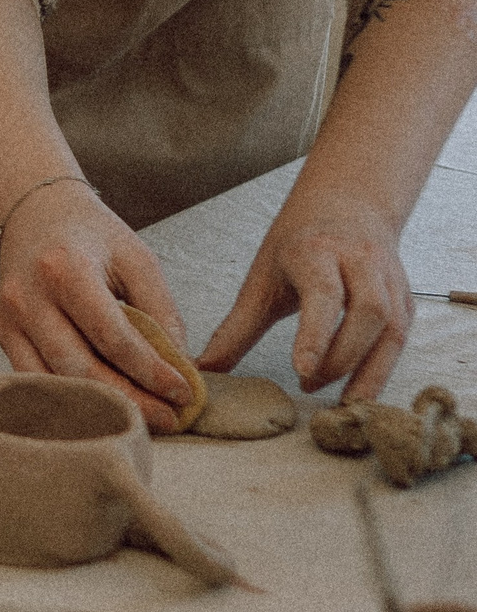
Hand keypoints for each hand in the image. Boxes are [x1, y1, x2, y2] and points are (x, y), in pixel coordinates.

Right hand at [0, 179, 194, 431]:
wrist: (36, 214)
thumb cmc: (92, 235)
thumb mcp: (137, 260)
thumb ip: (161, 312)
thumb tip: (180, 369)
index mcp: (64, 270)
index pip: (113, 337)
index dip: (151, 372)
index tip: (183, 393)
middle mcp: (28, 297)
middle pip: (80, 368)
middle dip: (131, 400)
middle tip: (169, 419)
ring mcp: (9, 319)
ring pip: (55, 381)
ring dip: (103, 406)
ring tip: (143, 418)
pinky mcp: (2, 334)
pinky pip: (35, 379)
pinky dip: (71, 397)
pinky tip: (102, 406)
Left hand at [200, 180, 412, 399]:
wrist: (347, 209)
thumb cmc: (298, 248)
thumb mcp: (261, 280)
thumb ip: (235, 328)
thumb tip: (204, 369)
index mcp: (317, 251)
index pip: (324, 294)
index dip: (316, 334)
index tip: (302, 370)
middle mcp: (361, 262)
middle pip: (368, 312)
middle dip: (341, 357)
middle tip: (308, 386)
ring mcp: (390, 281)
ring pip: (392, 328)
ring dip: (369, 372)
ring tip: (339, 402)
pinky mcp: (406, 301)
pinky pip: (401, 339)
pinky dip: (382, 369)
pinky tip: (359, 392)